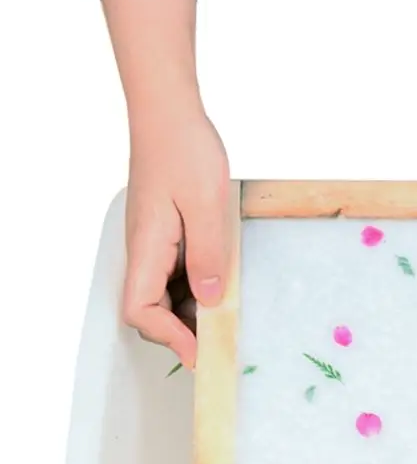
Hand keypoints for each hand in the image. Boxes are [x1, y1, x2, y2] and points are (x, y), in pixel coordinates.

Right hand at [123, 105, 230, 368]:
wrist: (169, 111)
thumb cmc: (184, 150)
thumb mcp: (205, 204)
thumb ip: (208, 254)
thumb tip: (209, 299)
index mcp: (147, 248)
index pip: (139, 310)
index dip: (168, 337)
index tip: (201, 352)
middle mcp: (145, 251)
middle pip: (150, 311)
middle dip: (181, 333)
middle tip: (223, 346)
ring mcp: (155, 244)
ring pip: (165, 294)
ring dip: (192, 313)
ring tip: (230, 322)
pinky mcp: (167, 236)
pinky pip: (177, 273)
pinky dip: (198, 289)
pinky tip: (225, 288)